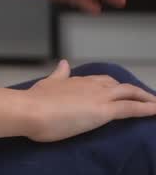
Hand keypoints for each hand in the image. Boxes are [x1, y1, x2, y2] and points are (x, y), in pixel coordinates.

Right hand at [25, 60, 155, 141]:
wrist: (30, 109)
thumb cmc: (34, 101)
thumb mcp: (47, 84)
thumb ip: (58, 75)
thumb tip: (63, 63)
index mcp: (77, 81)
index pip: (102, 81)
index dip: (114, 86)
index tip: (121, 91)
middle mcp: (92, 85)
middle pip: (119, 86)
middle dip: (133, 91)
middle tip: (145, 98)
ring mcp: (99, 97)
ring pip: (130, 93)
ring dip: (145, 99)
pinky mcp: (104, 111)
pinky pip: (131, 108)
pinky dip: (146, 109)